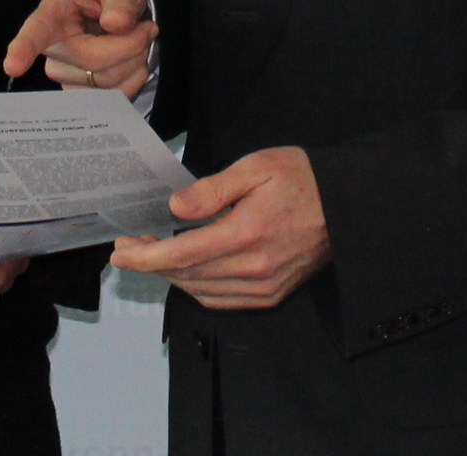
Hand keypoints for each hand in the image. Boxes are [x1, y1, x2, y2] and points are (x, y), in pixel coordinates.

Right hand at [1, 0, 155, 98]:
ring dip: (135, 60)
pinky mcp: (82, 92)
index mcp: (55, 10)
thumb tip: (115, 24)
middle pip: (91, 60)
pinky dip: (135, 78)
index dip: (23, 48)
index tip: (12, 66)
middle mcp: (54, 45)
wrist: (123, 12)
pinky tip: (134, 61)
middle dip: (131, 44)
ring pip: (106, 81)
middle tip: (147, 27)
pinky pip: (114, 96)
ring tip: (138, 40)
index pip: (37, 29)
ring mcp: (66, 73)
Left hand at [109, 146, 328, 308]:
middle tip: (130, 246)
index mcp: (246, 233)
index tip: (120, 252)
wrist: (346, 205)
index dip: (145, 256)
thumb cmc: (300, 178)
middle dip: (152, 263)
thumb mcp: (254, 167)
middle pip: (186, 275)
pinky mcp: (272, 295)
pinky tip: (187, 270)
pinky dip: (197, 288)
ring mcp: (264, 287)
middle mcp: (253, 268)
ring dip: (172, 276)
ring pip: (201, 291)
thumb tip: (175, 208)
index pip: (181, 253)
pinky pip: (223, 300)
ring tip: (154, 255)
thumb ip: (211, 189)